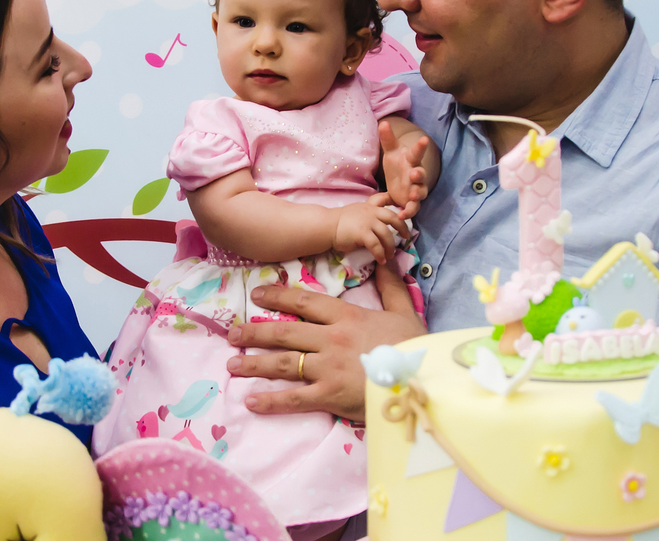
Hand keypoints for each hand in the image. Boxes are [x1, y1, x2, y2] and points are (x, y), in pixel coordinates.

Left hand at [225, 264, 425, 420]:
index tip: (256, 295)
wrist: (426, 381)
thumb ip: (390, 285)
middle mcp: (330, 339)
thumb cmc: (416, 347)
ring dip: (254, 363)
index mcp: (346, 317)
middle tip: (232, 333)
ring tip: (232, 364)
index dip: (277, 298)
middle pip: (284, 333)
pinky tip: (251, 401)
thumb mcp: (405, 311)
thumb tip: (387, 256)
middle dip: (255, 332)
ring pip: (283, 363)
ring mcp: (328, 368)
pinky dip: (271, 400)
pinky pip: (294, 398)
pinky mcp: (330, 396)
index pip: (304, 303)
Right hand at [332, 199, 410, 263]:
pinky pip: (376, 245)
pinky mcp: (363, 233)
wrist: (326, 225)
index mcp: (370, 206)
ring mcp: (368, 222)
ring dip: (390, 247)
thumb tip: (378, 226)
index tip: (403, 212)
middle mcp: (371, 212)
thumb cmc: (338, 221)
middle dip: (403, 227)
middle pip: (393, 218)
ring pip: (386, 234)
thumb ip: (368, 215)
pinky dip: (380, 254)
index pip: (386, 199)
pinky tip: (381, 260)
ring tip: (390, 255)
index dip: (396, 204)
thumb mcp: (356, 212)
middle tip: (406, 236)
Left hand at [379, 121, 432, 218]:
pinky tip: (401, 216)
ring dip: (417, 194)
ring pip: (420, 193)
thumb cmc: (396, 163)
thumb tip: (383, 122)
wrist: (397, 180)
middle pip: (421, 174)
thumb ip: (387, 138)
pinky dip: (408, 212)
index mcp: (411, 160)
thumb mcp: (390, 151)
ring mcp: (415, 189)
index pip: (417, 152)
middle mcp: (416, 174)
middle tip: (415, 172)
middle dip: (419, 174)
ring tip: (412, 195)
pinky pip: (413, 208)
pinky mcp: (411, 202)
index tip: (424, 139)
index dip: (420, 146)